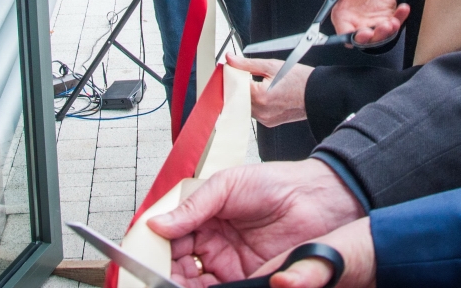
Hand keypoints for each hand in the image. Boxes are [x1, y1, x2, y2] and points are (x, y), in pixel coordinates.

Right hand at [147, 159, 364, 286]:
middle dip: (164, 272)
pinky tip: (198, 287)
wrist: (316, 199)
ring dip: (181, 284)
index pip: (169, 237)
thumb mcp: (227, 186)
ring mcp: (227, 264)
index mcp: (203, 217)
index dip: (155, 248)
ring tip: (177, 282)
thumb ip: (192, 207)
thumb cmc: (274, 184)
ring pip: (193, 282)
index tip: (144, 256)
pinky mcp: (246, 278)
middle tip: (158, 274)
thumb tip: (156, 224)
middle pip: (176, 265)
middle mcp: (211, 243)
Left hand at [226, 54, 310, 126]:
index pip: (234, 85)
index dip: (232, 75)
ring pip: (245, 106)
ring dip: (247, 95)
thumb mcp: (271, 65)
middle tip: (245, 74)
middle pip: (237, 97)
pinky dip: (255, 103)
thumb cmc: (300, 80)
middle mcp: (261, 111)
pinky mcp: (269, 122)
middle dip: (238, 86)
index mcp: (260, 96)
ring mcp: (265, 119)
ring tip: (259, 84)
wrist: (317, 94)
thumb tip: (231, 59)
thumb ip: (247, 63)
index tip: (233, 68)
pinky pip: (255, 112)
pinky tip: (265, 94)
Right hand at [321, 0, 409, 45]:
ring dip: (387, 32)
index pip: (344, 32)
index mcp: (342, 15)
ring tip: (393, 21)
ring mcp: (372, 24)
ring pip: (379, 36)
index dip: (351, 36)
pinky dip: (400, 18)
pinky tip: (403, 8)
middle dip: (373, 37)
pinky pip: (394, 24)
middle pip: (363, 40)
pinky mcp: (386, 21)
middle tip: (383, 27)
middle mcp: (356, 23)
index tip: (362, 32)